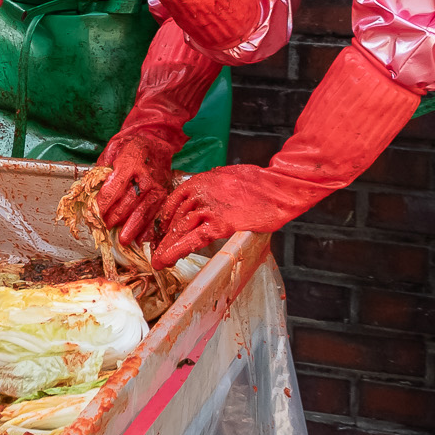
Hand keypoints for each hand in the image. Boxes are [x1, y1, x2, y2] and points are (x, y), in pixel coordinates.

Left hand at [93, 131, 174, 247]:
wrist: (157, 142)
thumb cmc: (130, 147)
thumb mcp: (112, 148)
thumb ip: (102, 167)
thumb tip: (91, 187)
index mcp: (131, 161)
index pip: (115, 186)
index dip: (104, 202)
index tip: (95, 213)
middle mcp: (146, 176)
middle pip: (129, 201)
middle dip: (115, 217)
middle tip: (105, 226)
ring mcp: (158, 187)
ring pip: (144, 210)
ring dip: (132, 227)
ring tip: (123, 240)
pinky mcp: (165, 195)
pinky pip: (157, 214)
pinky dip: (149, 229)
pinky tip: (141, 239)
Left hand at [149, 165, 307, 266]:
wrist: (278, 187)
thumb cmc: (259, 182)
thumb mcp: (229, 175)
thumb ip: (214, 184)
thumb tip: (209, 191)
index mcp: (201, 180)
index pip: (174, 201)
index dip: (166, 218)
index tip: (162, 229)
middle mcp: (200, 192)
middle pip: (175, 216)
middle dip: (164, 235)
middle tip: (156, 249)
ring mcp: (209, 208)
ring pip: (180, 229)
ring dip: (167, 246)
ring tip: (159, 260)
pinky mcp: (220, 224)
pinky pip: (192, 239)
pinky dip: (177, 251)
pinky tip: (166, 260)